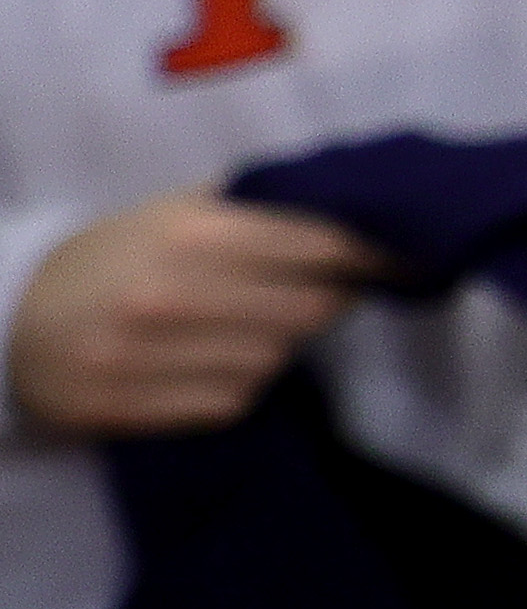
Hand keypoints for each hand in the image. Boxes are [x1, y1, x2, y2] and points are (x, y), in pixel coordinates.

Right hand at [9, 194, 374, 434]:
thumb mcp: (174, 209)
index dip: (373, 256)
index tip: (404, 258)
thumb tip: (355, 199)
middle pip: (310, 311)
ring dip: (281, 345)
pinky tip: (215, 361)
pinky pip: (233, 402)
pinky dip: (241, 384)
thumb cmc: (114, 256)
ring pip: (276, 360)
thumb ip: (258, 204)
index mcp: (191, 232)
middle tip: (328, 292)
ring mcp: (148, 358)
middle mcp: (173, 294)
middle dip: (329, 301)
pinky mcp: (134, 409)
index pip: (321, 247)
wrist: (11, 322)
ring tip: (252, 326)